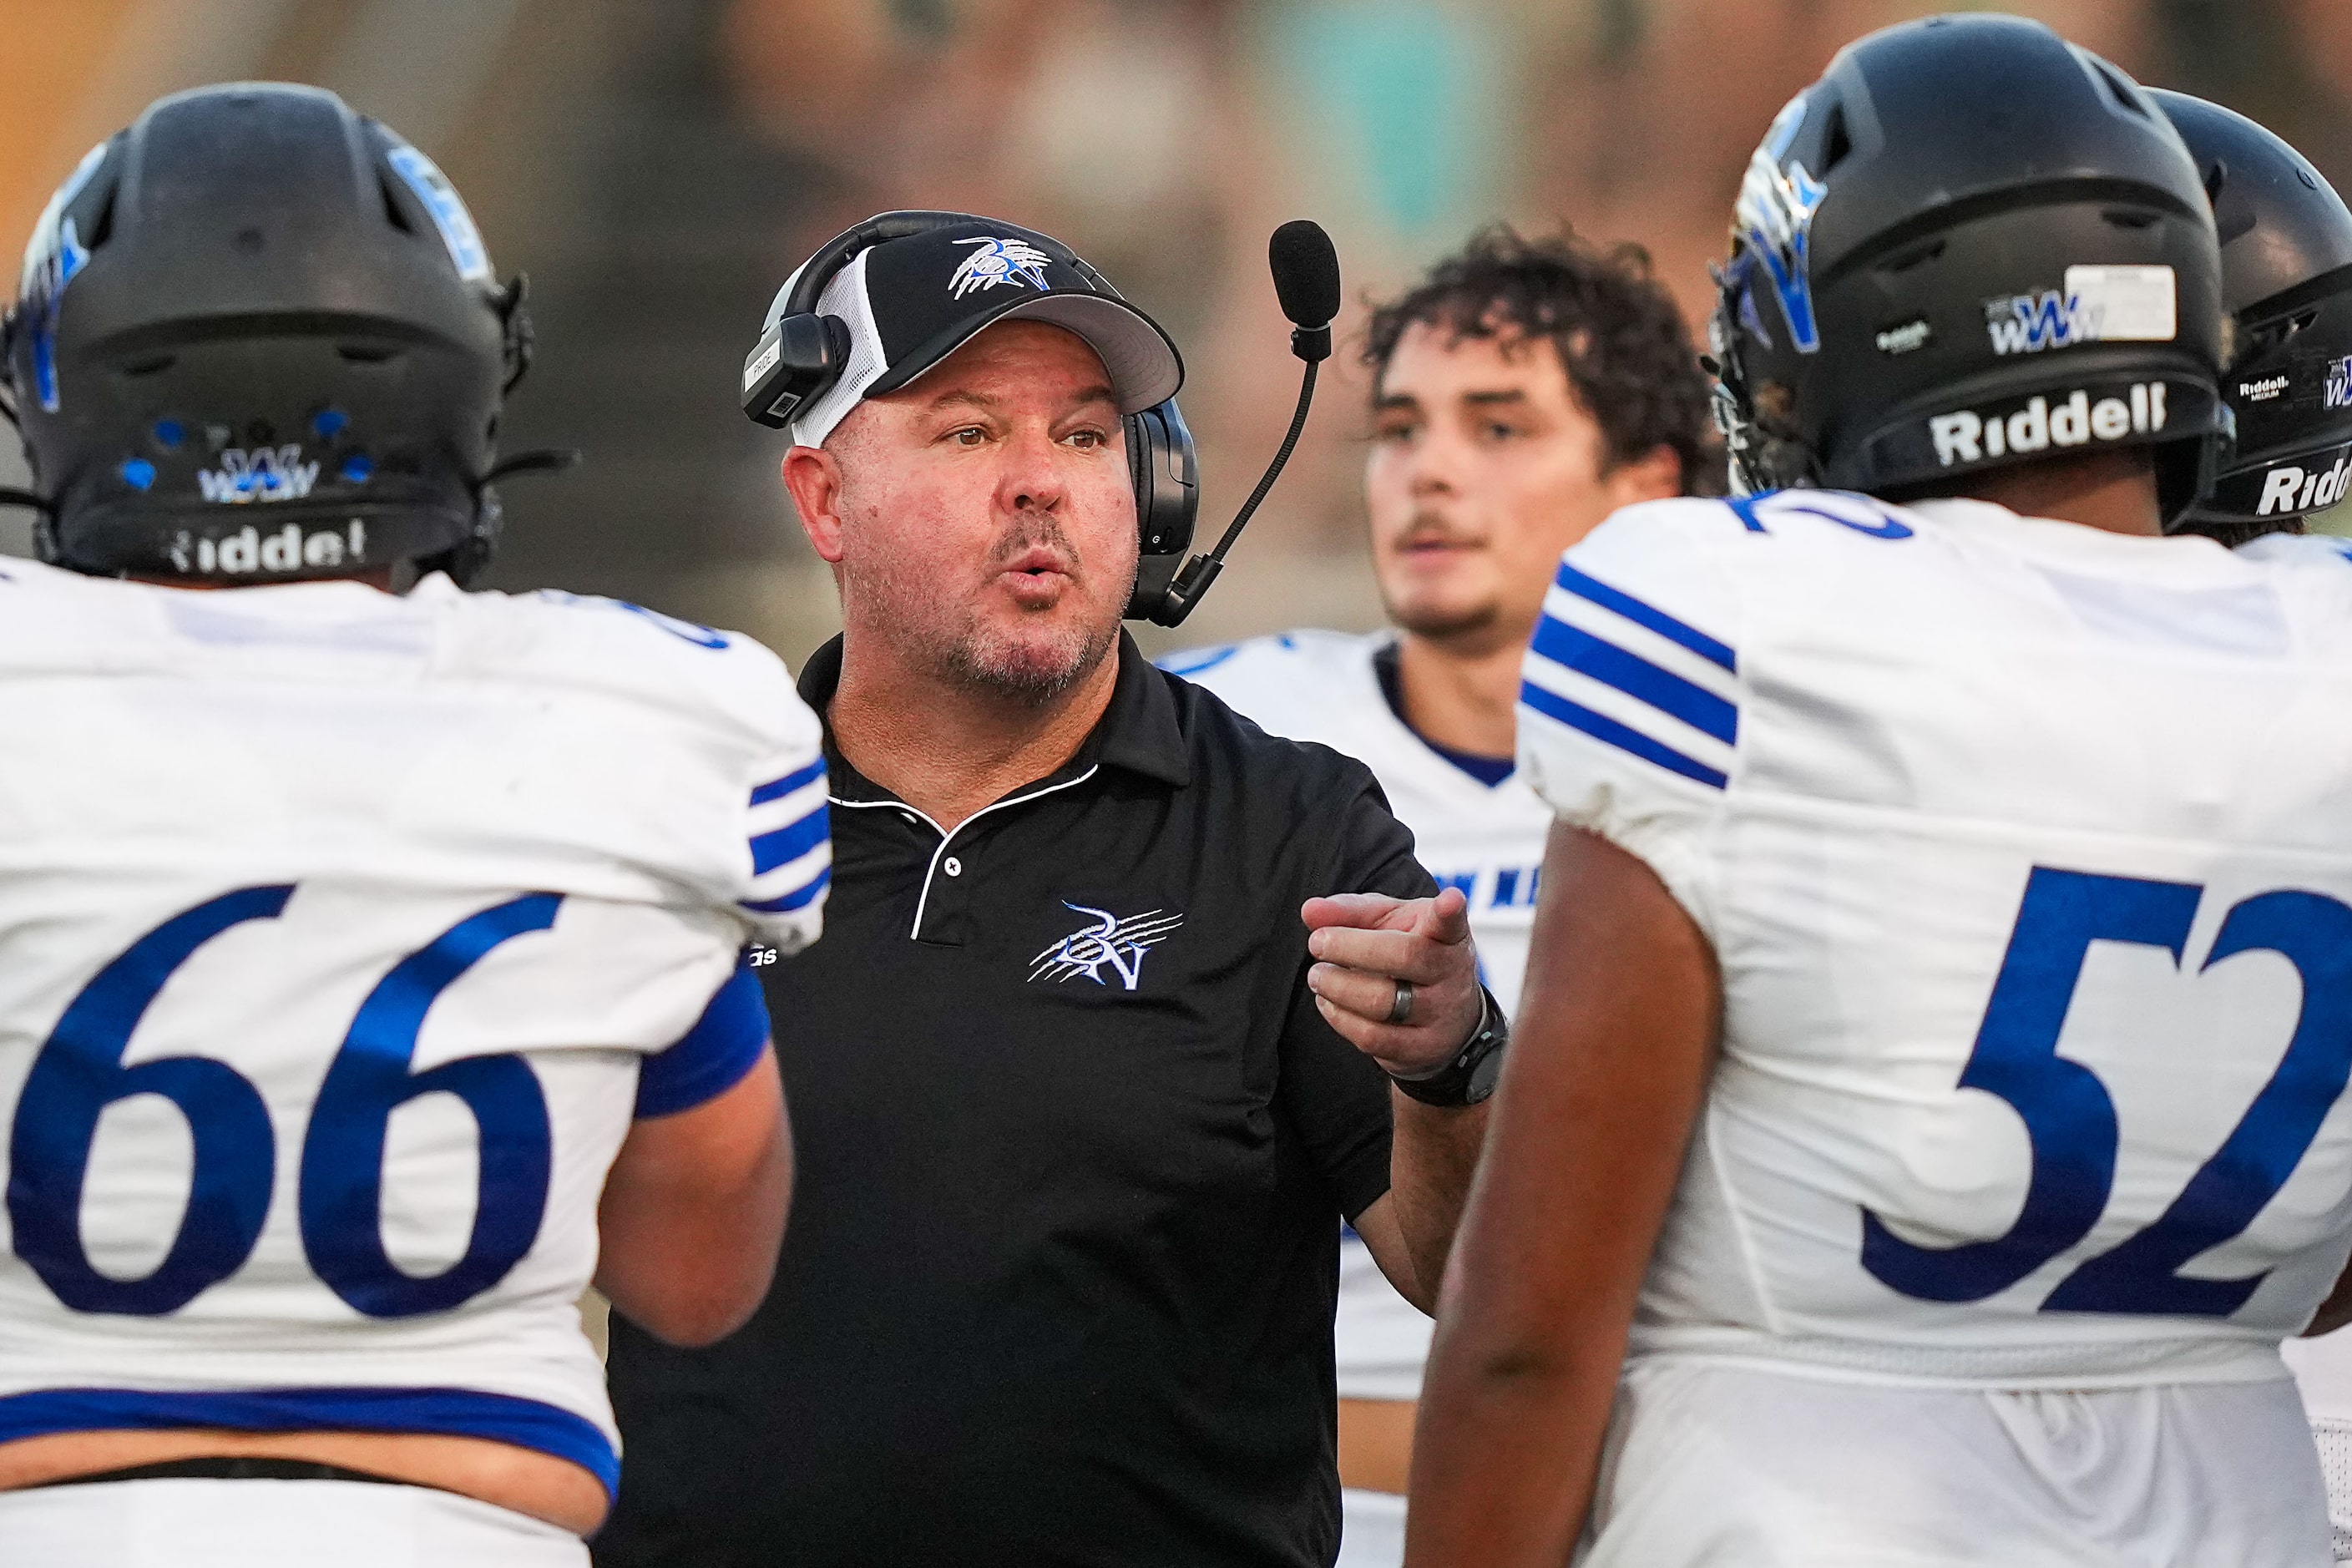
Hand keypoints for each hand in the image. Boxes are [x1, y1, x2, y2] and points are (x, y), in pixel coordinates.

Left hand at [1303, 887, 1482, 1077]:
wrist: (1446, 1018)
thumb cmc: (1409, 954)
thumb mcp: (1389, 923)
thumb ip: (1350, 911)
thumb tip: (1309, 911)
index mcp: (1447, 935)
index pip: (1451, 921)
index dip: (1449, 911)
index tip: (1449, 900)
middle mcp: (1450, 973)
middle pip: (1403, 956)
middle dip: (1350, 948)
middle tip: (1317, 943)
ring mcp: (1440, 1014)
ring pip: (1382, 1002)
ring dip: (1336, 986)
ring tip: (1318, 975)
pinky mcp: (1421, 1049)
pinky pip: (1371, 1037)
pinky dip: (1339, 1018)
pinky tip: (1329, 1002)